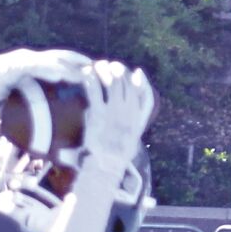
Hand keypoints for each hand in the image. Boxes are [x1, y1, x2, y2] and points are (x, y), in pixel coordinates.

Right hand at [0, 48, 91, 111]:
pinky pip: (35, 66)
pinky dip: (50, 69)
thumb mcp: (18, 100)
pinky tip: (62, 74)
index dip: (78, 66)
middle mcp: (31, 59)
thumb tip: (43, 128)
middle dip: (81, 62)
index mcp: (34, 66)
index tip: (96, 74)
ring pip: (52, 59)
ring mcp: (23, 60)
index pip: (61, 63)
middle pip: (62, 57)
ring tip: (87, 71)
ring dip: (71, 64)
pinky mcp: (14, 65)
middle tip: (100, 70)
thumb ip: (31, 106)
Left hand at [79, 59, 155, 173]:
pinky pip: (95, 90)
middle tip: (109, 66)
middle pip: (126, 83)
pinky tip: (87, 75)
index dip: (140, 81)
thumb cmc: (117, 152)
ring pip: (112, 83)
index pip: (143, 92)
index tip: (134, 72)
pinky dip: (90, 79)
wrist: (106, 165)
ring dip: (104, 71)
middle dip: (118, 71)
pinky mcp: (98, 114)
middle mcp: (128, 112)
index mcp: (138, 118)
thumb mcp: (132, 136)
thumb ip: (134, 116)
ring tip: (98, 66)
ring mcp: (114, 112)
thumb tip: (134, 88)